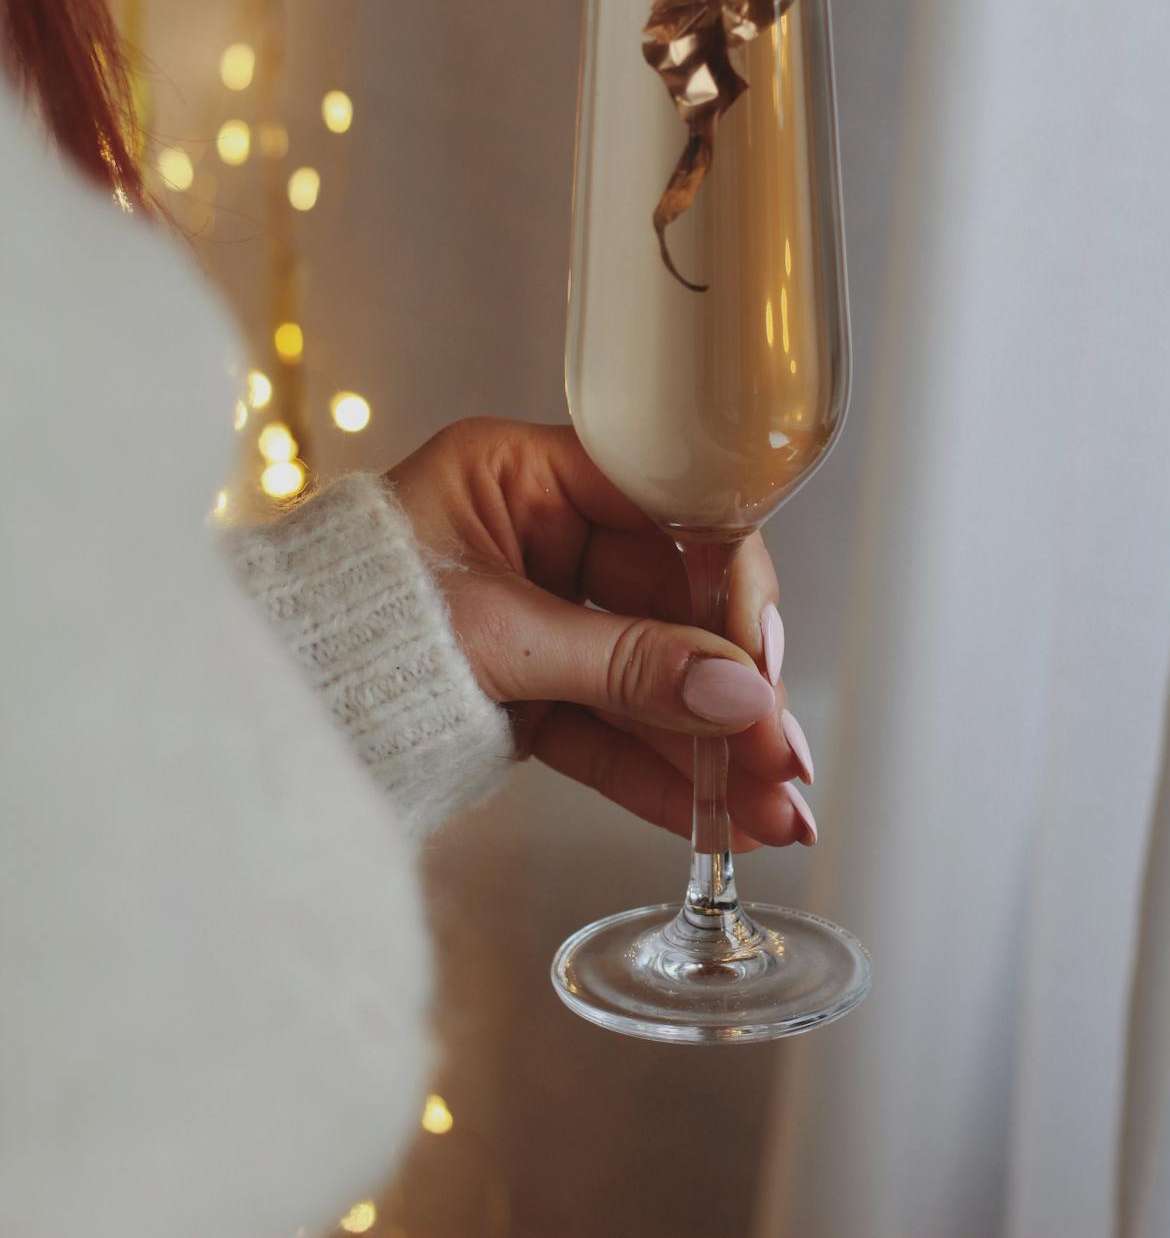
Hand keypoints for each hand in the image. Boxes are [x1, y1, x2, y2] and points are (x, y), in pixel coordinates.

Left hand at [387, 418, 815, 848]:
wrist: (263, 707)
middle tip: (786, 759)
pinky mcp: (530, 688)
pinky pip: (610, 725)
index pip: (667, 510)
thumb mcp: (497, 637)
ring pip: (651, 676)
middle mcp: (541, 533)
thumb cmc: (349, 630)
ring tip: (777, 814)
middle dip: (735, 689)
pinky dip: (659, 771)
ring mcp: (541, 614)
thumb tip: (745, 697)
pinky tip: (716, 816)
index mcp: (525, 473)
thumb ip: (625, 664)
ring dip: (713, 747)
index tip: (761, 663)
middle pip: (674, 604)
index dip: (726, 586)